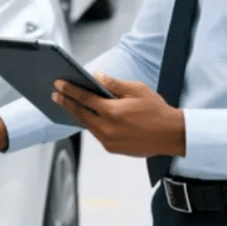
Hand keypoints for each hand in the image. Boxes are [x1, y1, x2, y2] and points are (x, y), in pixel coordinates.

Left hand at [51, 73, 185, 157]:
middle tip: (55, 94)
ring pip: (87, 125)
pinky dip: (91, 124)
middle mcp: (107, 128)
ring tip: (68, 104)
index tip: (58, 84)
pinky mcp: (112, 149)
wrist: (171, 135)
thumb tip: (96, 76)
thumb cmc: (156, 110)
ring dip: (77, 114)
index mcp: (112, 112)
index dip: (70, 90)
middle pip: (80, 113)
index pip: (85, 98)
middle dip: (67, 103)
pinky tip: (87, 116)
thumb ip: (113, 84)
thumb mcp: (136, 90)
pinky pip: (97, 134)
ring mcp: (109, 141)